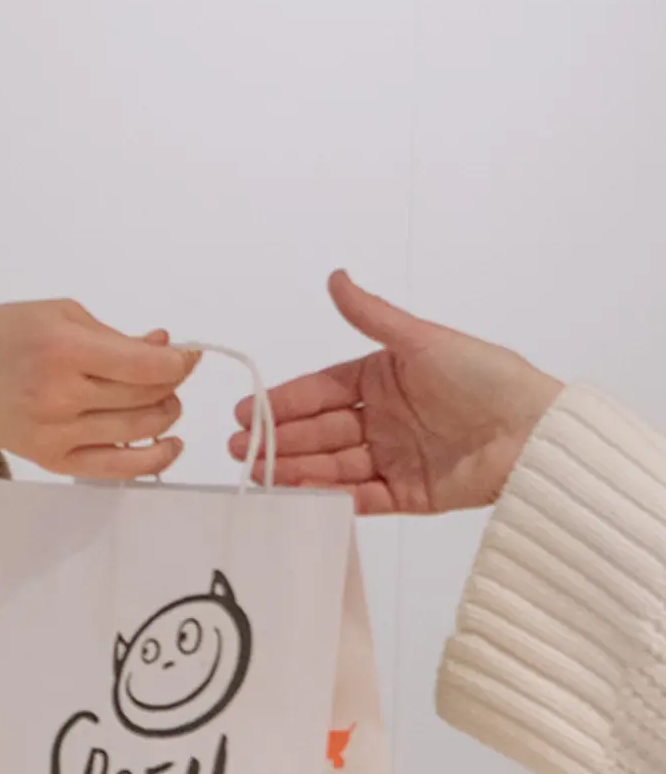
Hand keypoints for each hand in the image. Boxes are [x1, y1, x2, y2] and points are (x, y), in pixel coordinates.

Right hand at [0, 302, 196, 485]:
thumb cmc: (0, 340)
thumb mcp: (57, 315)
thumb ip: (114, 335)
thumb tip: (165, 349)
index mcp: (61, 349)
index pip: (144, 366)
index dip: (179, 362)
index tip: (186, 356)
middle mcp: (58, 395)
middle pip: (146, 397)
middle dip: (171, 383)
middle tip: (170, 373)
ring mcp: (55, 433)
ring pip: (139, 430)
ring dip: (165, 414)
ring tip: (161, 400)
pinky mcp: (53, 460)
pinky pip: (117, 468)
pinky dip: (152, 459)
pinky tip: (168, 444)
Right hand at [230, 271, 561, 514]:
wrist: (534, 433)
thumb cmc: (486, 377)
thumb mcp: (423, 341)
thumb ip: (374, 316)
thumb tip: (335, 278)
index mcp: (382, 380)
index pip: (321, 391)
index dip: (284, 402)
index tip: (246, 411)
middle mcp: (382, 419)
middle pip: (320, 430)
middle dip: (279, 439)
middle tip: (238, 447)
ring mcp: (393, 457)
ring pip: (333, 464)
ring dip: (295, 468)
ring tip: (257, 473)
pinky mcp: (408, 494)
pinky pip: (361, 496)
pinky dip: (331, 496)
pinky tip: (300, 494)